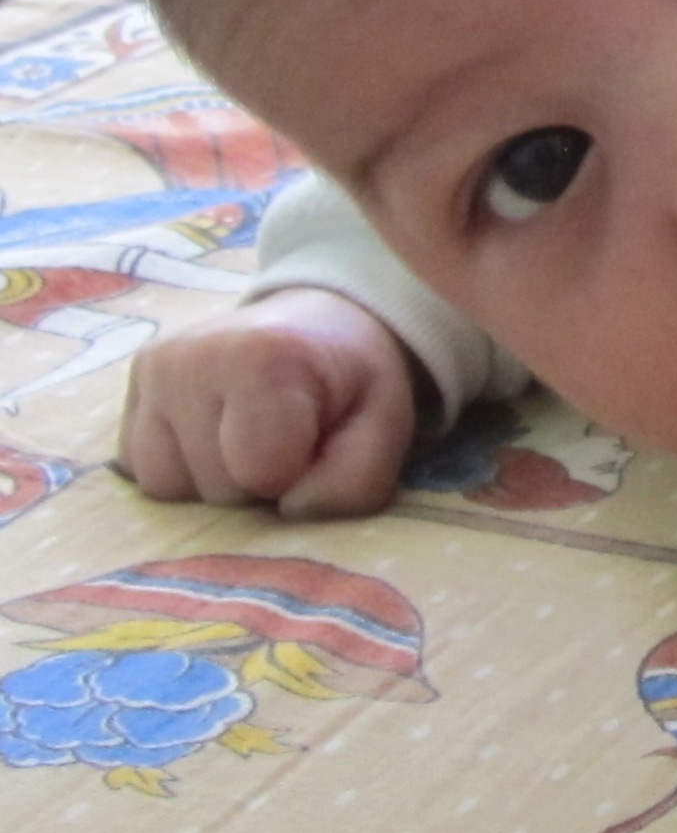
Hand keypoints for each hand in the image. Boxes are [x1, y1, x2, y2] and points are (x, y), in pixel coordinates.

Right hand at [118, 288, 419, 518]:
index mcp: (260, 357)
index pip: (261, 473)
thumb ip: (356, 479)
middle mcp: (190, 358)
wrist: (320, 320)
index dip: (297, 474)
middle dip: (258, 481)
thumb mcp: (386, 423)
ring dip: (216, 479)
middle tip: (287, 435)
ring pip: (167, 488)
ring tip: (251, 434)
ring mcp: (154, 369)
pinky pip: (142, 472)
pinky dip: (183, 467)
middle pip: (214, 488)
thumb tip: (291, 512)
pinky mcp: (133, 383)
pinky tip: (218, 432)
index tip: (318, 437)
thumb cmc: (354, 378)